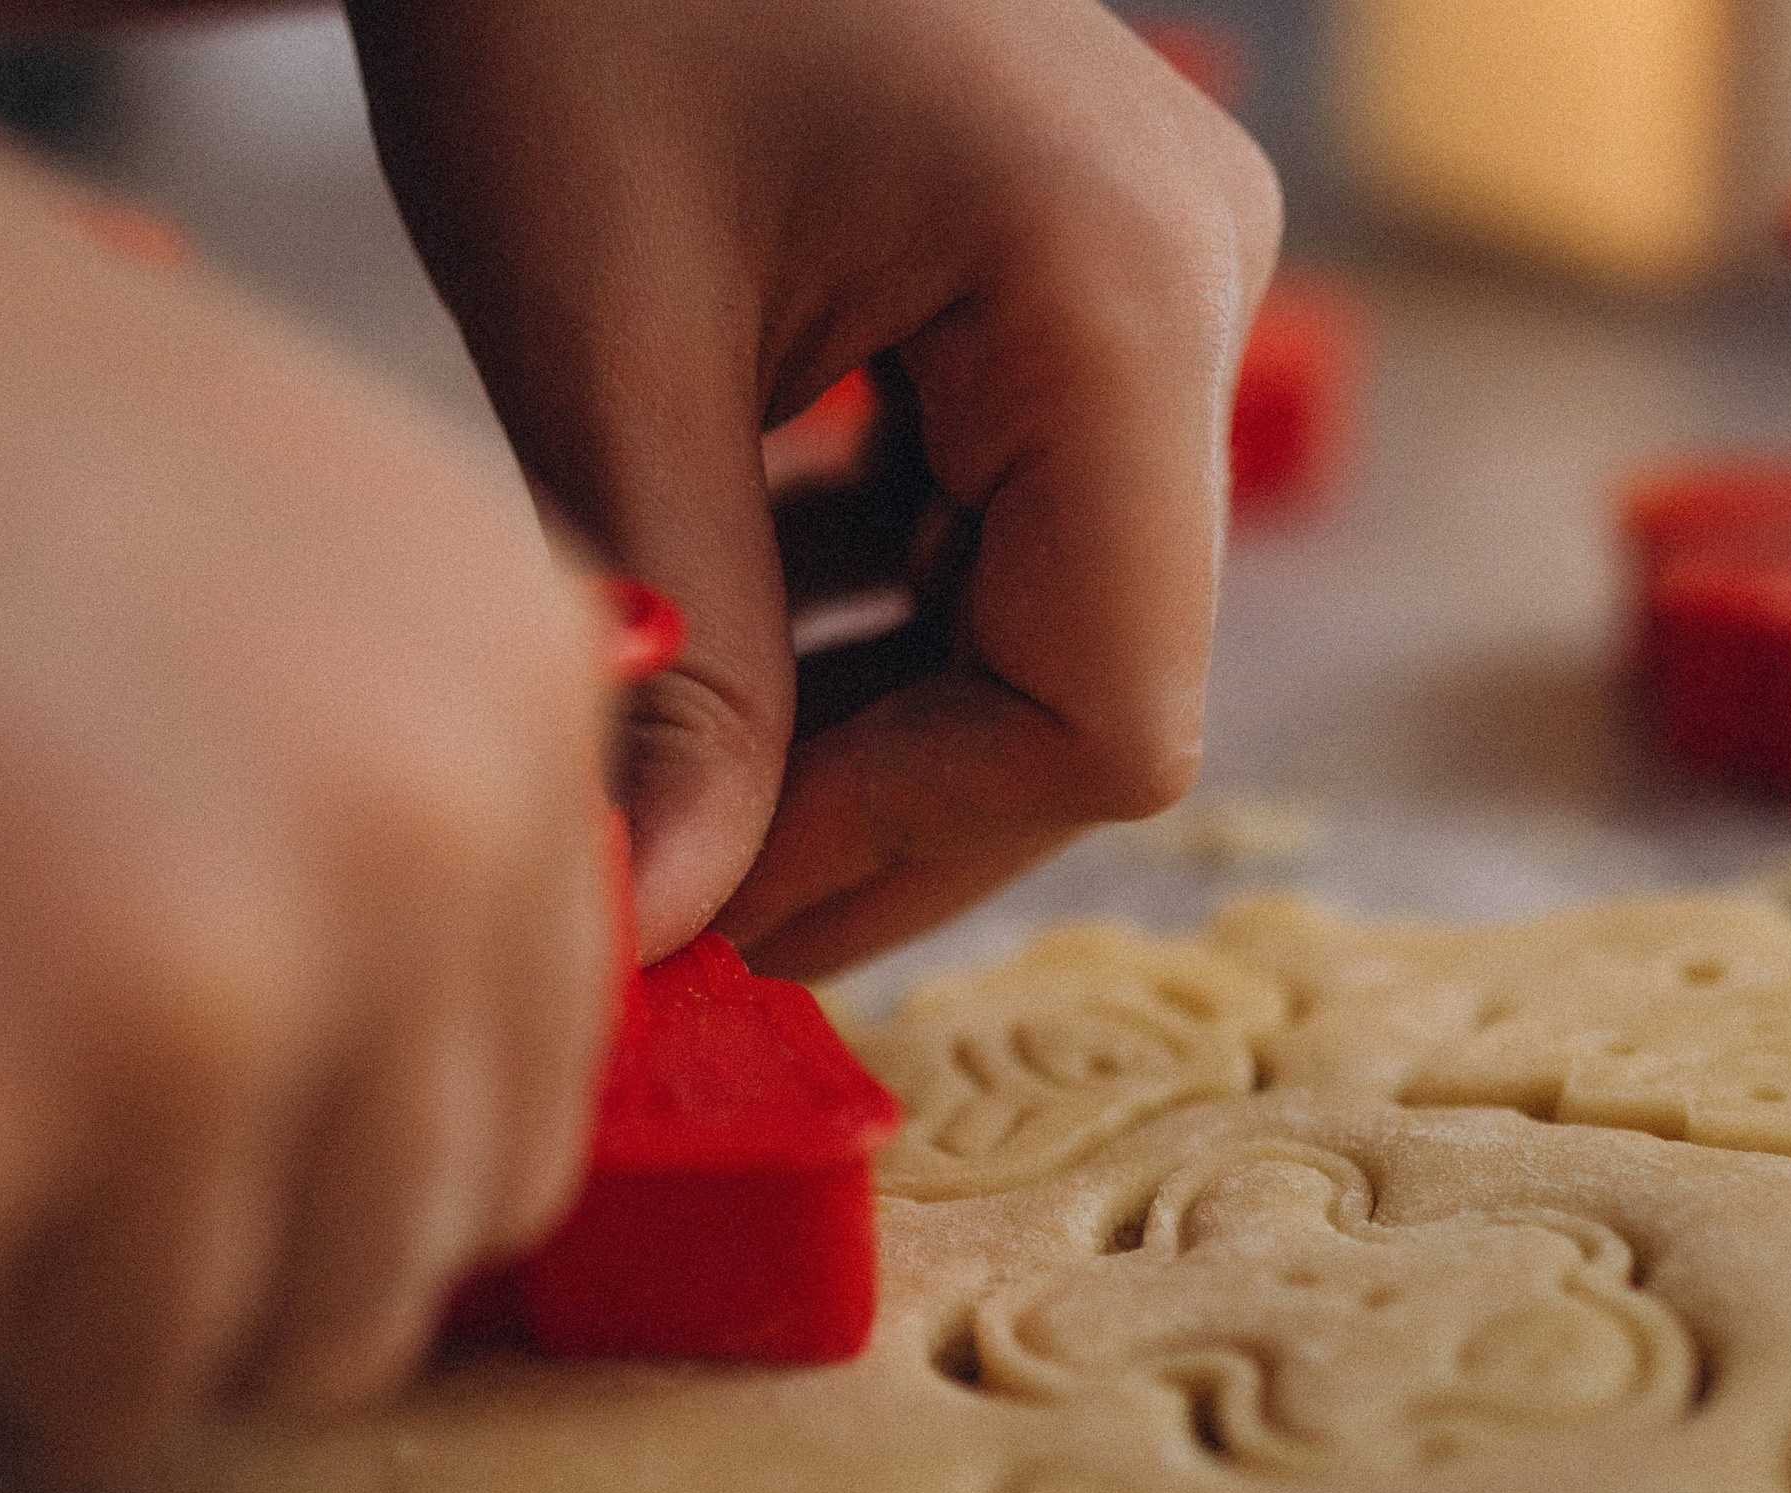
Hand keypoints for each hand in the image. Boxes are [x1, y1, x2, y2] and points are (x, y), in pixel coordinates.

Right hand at [0, 0, 613, 1470]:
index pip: (512, 1149)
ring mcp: (177, 1019)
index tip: (231, 1176)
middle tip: (20, 1147)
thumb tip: (435, 1086)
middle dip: (188, 1272)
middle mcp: (404, 869)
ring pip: (131, 1368)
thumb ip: (424, 810)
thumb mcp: (306, 549)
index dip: (348, 1196)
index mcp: (515, 719)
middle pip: (352, 1295)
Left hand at [353, 0, 1280, 976]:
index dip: (908, 842)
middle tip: (692, 891)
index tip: (715, 904)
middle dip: (888, 800)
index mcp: (1117, 290)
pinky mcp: (1061, 279)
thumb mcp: (605, 343)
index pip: (1107, 707)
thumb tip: (675, 918)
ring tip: (682, 763)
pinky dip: (871, 597)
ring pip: (1051, 607)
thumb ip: (674, 645)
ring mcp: (1140, 276)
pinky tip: (730, 612)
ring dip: (870, 711)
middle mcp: (1185, 281)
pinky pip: (1006, 508)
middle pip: (1097, 676)